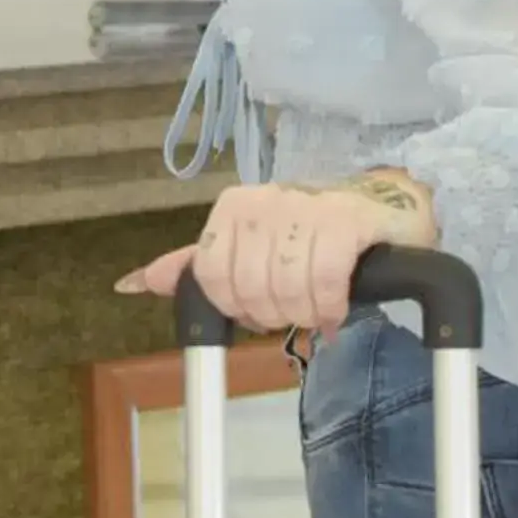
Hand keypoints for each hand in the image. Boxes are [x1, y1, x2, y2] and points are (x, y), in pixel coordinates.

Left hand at [116, 172, 438, 335]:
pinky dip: (330, 307)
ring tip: (317, 311)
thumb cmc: (310, 230)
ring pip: (286, 288)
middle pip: (249, 289)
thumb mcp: (249, 245)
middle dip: (273, 315)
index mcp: (232, 208)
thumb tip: (136, 283)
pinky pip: (325, 280)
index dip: (234, 309)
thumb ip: (198, 265)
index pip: (211, 278)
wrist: (381, 204)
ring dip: (305, 314)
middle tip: (293, 314)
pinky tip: (336, 310)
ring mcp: (306, 207)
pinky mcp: (348, 219)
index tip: (256, 314)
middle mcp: (264, 201)